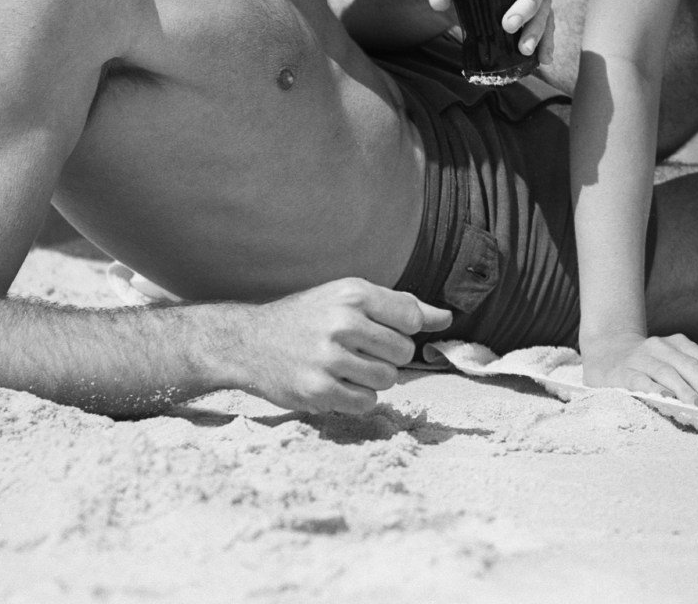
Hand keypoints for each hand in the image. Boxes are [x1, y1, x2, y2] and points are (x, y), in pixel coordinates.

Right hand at [230, 278, 452, 415]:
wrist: (250, 342)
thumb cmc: (308, 318)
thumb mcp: (349, 298)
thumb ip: (401, 307)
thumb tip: (447, 317)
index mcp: (353, 294)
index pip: (412, 318)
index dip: (402, 330)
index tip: (380, 331)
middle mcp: (342, 323)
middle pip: (403, 352)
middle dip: (387, 356)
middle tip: (358, 351)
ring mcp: (328, 358)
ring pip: (388, 380)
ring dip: (373, 379)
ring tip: (347, 368)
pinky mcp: (318, 391)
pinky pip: (366, 403)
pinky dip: (356, 398)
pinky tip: (336, 384)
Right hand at [580, 332, 697, 409]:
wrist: (605, 354)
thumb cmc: (649, 365)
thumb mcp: (676, 361)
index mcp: (677, 343)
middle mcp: (660, 346)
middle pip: (690, 366)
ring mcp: (640, 358)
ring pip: (668, 373)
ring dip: (687, 391)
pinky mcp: (621, 373)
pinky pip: (640, 381)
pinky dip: (655, 390)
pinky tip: (667, 400)